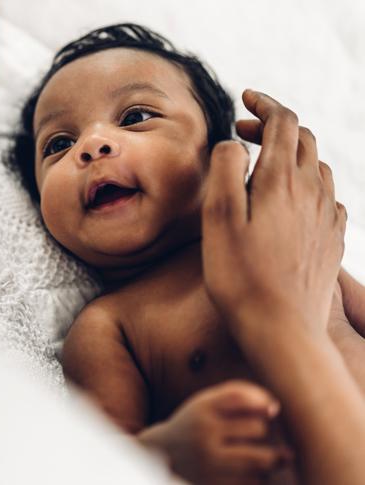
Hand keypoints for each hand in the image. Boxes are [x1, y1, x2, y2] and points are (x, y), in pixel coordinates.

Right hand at [140, 380, 291, 484]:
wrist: (161, 455)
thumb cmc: (195, 423)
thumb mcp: (207, 402)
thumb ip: (239, 395)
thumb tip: (275, 409)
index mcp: (201, 408)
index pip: (241, 397)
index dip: (262, 402)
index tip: (269, 409)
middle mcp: (203, 433)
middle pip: (257, 428)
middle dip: (259, 430)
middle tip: (250, 432)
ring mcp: (208, 461)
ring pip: (261, 460)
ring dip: (264, 457)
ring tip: (250, 453)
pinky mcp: (213, 484)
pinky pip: (253, 482)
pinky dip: (255, 477)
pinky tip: (241, 471)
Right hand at [202, 90, 346, 340]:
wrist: (281, 329)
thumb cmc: (240, 276)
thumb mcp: (218, 217)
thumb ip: (225, 170)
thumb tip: (232, 144)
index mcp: (282, 181)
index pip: (283, 122)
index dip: (264, 104)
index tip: (246, 98)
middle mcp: (312, 192)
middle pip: (304, 139)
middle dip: (275, 126)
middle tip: (245, 132)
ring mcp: (326, 217)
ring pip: (319, 166)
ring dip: (292, 154)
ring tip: (265, 164)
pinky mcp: (332, 241)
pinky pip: (327, 198)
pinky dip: (309, 185)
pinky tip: (293, 202)